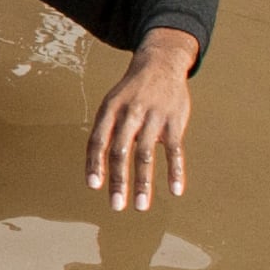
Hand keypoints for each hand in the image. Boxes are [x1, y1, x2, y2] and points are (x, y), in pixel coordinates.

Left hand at [85, 30, 196, 211]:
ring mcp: (154, 117)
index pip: (97, 140)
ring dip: (143, 183)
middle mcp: (130, 113)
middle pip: (120, 151)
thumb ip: (106, 131)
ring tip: (140, 206)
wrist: (160, 63)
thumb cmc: (131, 92)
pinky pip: (175, 151)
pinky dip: (175, 171)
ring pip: (146, 155)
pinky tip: (175, 191)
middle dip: (118, 180)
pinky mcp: (175, 121)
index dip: (94, 164)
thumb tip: (97, 166)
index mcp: (109, 110)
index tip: (94, 187)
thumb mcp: (112, 103)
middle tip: (116, 206)